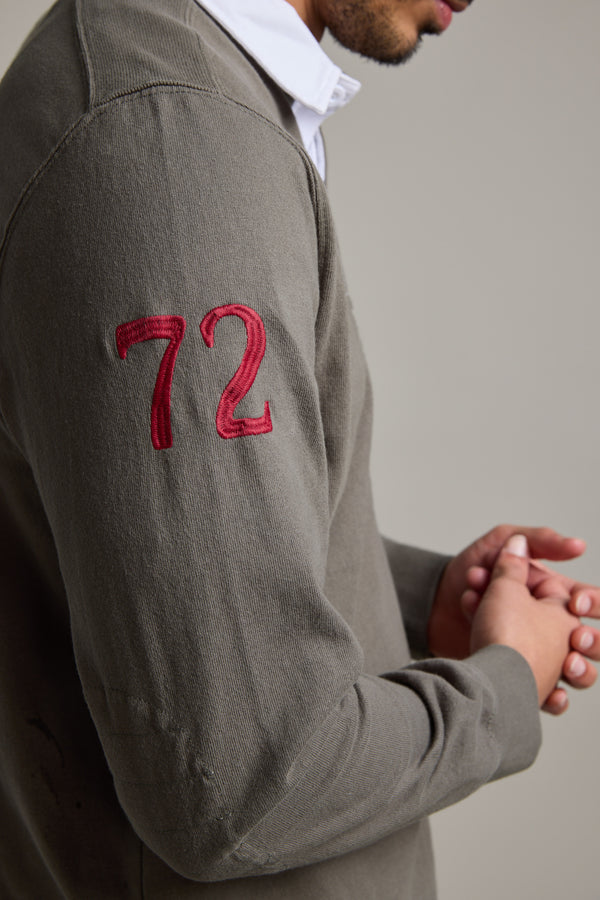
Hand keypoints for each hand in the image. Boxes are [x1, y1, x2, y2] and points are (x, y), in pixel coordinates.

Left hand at [428, 525, 599, 712]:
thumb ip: (536, 541)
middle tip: (575, 638)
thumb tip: (578, 546)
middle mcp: (549, 626)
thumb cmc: (465, 573)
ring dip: (578, 669)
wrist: (433, 607)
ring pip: (577, 672)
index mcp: (551, 593)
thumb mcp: (497, 544)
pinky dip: (554, 696)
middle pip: (592, 642)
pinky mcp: (521, 678)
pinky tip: (552, 692)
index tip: (577, 604)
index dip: (592, 603)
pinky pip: (550, 696)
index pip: (588, 601)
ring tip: (566, 663)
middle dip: (591, 641)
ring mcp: (537, 655)